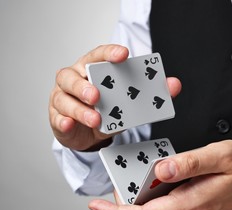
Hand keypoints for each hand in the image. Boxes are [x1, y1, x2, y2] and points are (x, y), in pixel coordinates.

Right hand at [49, 45, 181, 150]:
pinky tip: (69, 124)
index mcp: (91, 69)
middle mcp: (73, 79)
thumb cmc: (107, 111)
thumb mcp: (129, 103)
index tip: (123, 55)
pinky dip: (63, 121)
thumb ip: (150, 93)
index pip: (97, 56)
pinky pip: (57, 118)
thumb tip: (174, 85)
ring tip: (95, 119)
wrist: (90, 134)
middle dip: (84, 85)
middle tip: (98, 96)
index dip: (109, 54)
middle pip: (72, 76)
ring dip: (79, 109)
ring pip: (64, 99)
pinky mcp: (57, 117)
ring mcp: (61, 98)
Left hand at [88, 140, 231, 209]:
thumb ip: (189, 163)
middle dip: (123, 205)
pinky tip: (158, 180)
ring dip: (139, 201)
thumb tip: (160, 169)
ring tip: (138, 175)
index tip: (97, 205)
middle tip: (118, 178)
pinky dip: (155, 200)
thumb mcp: (221, 156)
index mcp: (193, 205)